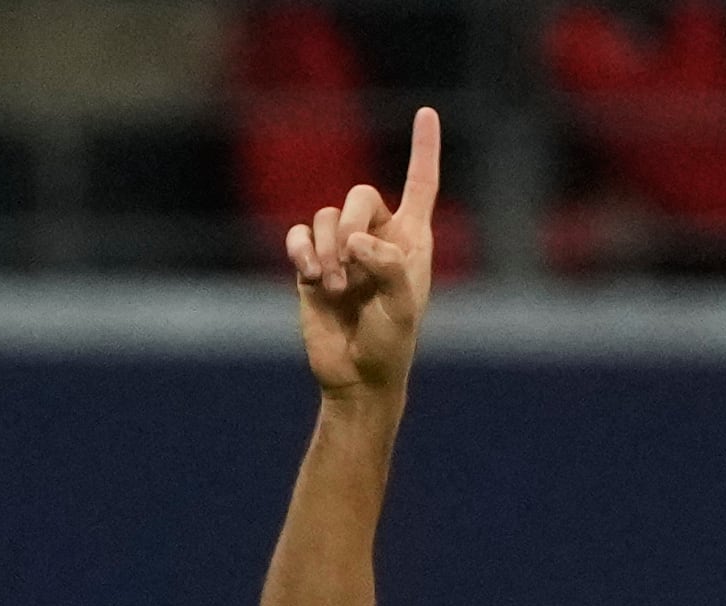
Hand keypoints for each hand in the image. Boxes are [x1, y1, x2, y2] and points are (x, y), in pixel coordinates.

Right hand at [289, 105, 442, 400]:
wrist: (356, 374)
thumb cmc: (390, 344)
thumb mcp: (401, 309)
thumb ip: (389, 267)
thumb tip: (358, 241)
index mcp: (412, 242)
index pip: (421, 185)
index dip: (423, 149)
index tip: (427, 111)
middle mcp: (378, 238)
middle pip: (358, 195)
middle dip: (350, 222)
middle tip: (349, 265)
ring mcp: (342, 250)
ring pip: (325, 216)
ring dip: (325, 248)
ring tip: (333, 286)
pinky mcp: (310, 263)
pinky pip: (299, 235)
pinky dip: (301, 250)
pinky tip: (309, 275)